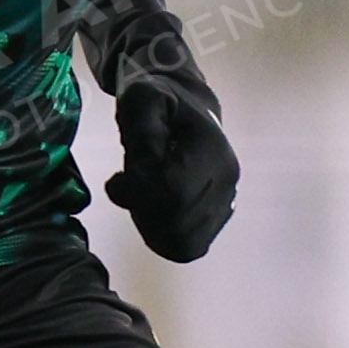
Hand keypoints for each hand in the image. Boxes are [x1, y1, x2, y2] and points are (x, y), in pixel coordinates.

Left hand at [104, 47, 238, 260]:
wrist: (186, 108)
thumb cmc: (159, 103)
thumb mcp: (141, 100)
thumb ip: (141, 130)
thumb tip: (145, 165)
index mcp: (211, 149)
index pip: (175, 192)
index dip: (140, 194)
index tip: (122, 178)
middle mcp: (226, 180)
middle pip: (179, 224)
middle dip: (142, 213)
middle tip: (127, 188)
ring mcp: (227, 202)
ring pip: (184, 243)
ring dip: (151, 228)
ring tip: (139, 198)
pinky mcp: (219, 218)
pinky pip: (190, 246)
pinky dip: (163, 238)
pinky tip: (150, 212)